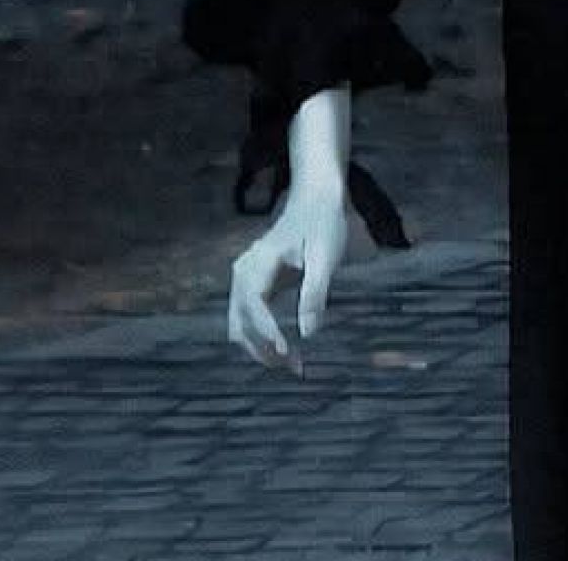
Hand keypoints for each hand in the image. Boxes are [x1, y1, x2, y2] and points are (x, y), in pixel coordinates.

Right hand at [227, 183, 348, 374]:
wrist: (316, 199)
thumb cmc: (323, 224)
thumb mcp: (326, 255)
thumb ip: (316, 292)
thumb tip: (308, 333)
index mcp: (259, 262)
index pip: (254, 303)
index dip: (266, 330)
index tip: (284, 349)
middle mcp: (243, 272)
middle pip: (241, 321)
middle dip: (262, 348)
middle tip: (294, 367)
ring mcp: (245, 280)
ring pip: (241, 325)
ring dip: (260, 347)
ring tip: (292, 364)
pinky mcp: (254, 286)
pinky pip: (249, 319)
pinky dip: (262, 337)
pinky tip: (285, 350)